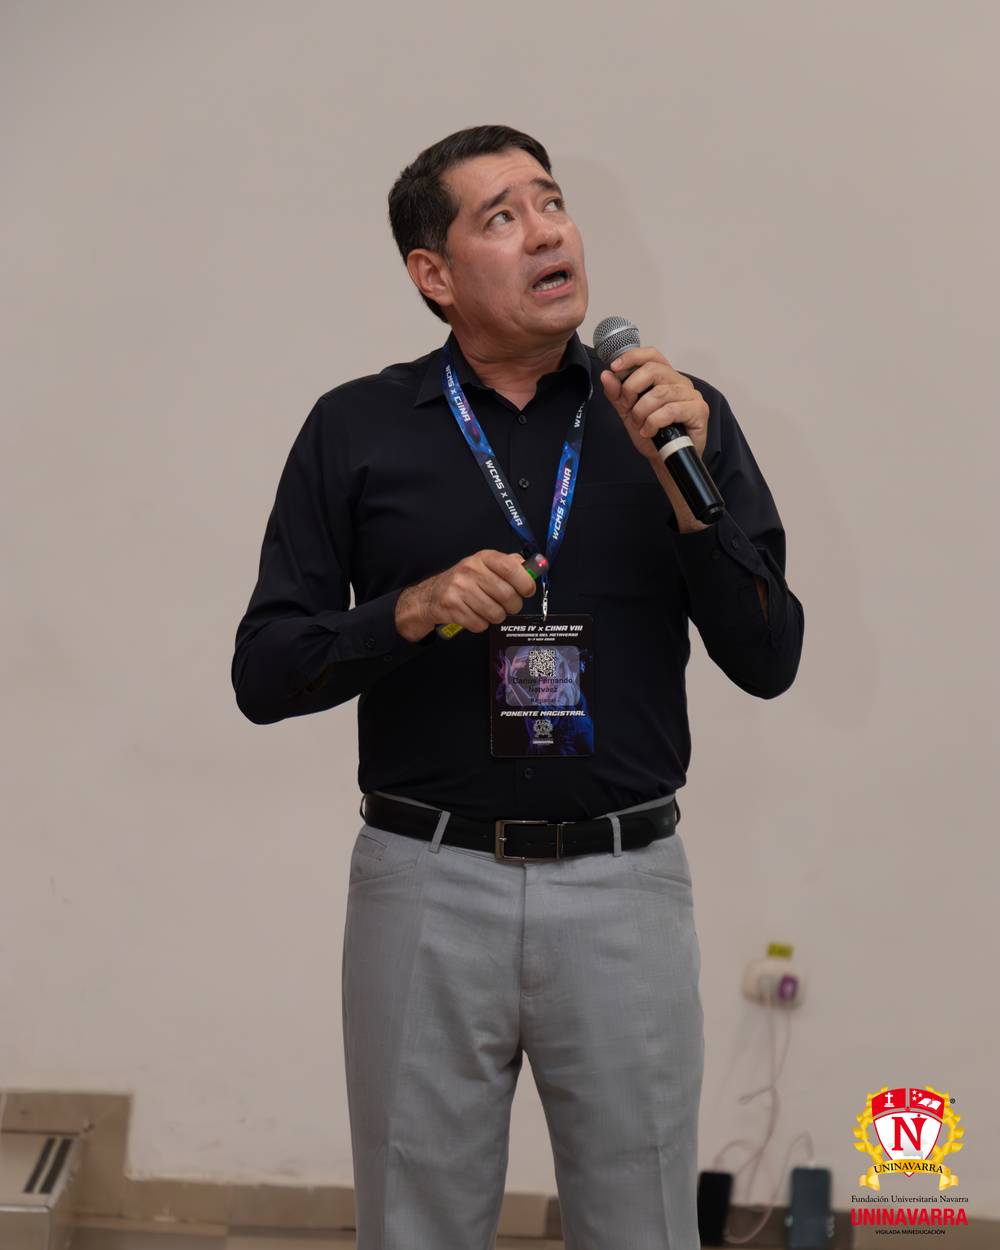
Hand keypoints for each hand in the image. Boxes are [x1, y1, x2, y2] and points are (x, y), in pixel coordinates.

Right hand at [395, 550, 536, 639]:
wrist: (431, 595)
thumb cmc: (465, 581)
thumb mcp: (485, 566)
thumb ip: (509, 565)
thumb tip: (534, 566)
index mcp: (483, 558)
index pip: (511, 568)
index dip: (525, 582)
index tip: (527, 591)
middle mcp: (470, 570)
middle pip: (507, 595)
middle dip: (513, 606)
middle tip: (509, 606)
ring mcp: (459, 589)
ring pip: (495, 613)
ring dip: (497, 617)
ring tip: (489, 610)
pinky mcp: (452, 607)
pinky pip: (480, 624)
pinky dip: (481, 624)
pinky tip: (474, 615)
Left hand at [600, 347, 708, 463]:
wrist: (665, 459)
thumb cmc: (653, 435)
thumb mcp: (629, 413)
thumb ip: (617, 394)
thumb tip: (606, 375)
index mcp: (665, 377)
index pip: (652, 355)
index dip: (633, 357)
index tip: (615, 367)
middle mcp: (680, 382)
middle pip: (654, 370)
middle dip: (632, 388)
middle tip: (627, 406)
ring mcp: (691, 395)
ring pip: (660, 392)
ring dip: (642, 411)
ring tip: (640, 424)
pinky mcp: (699, 410)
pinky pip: (671, 410)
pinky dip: (654, 422)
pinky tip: (650, 432)